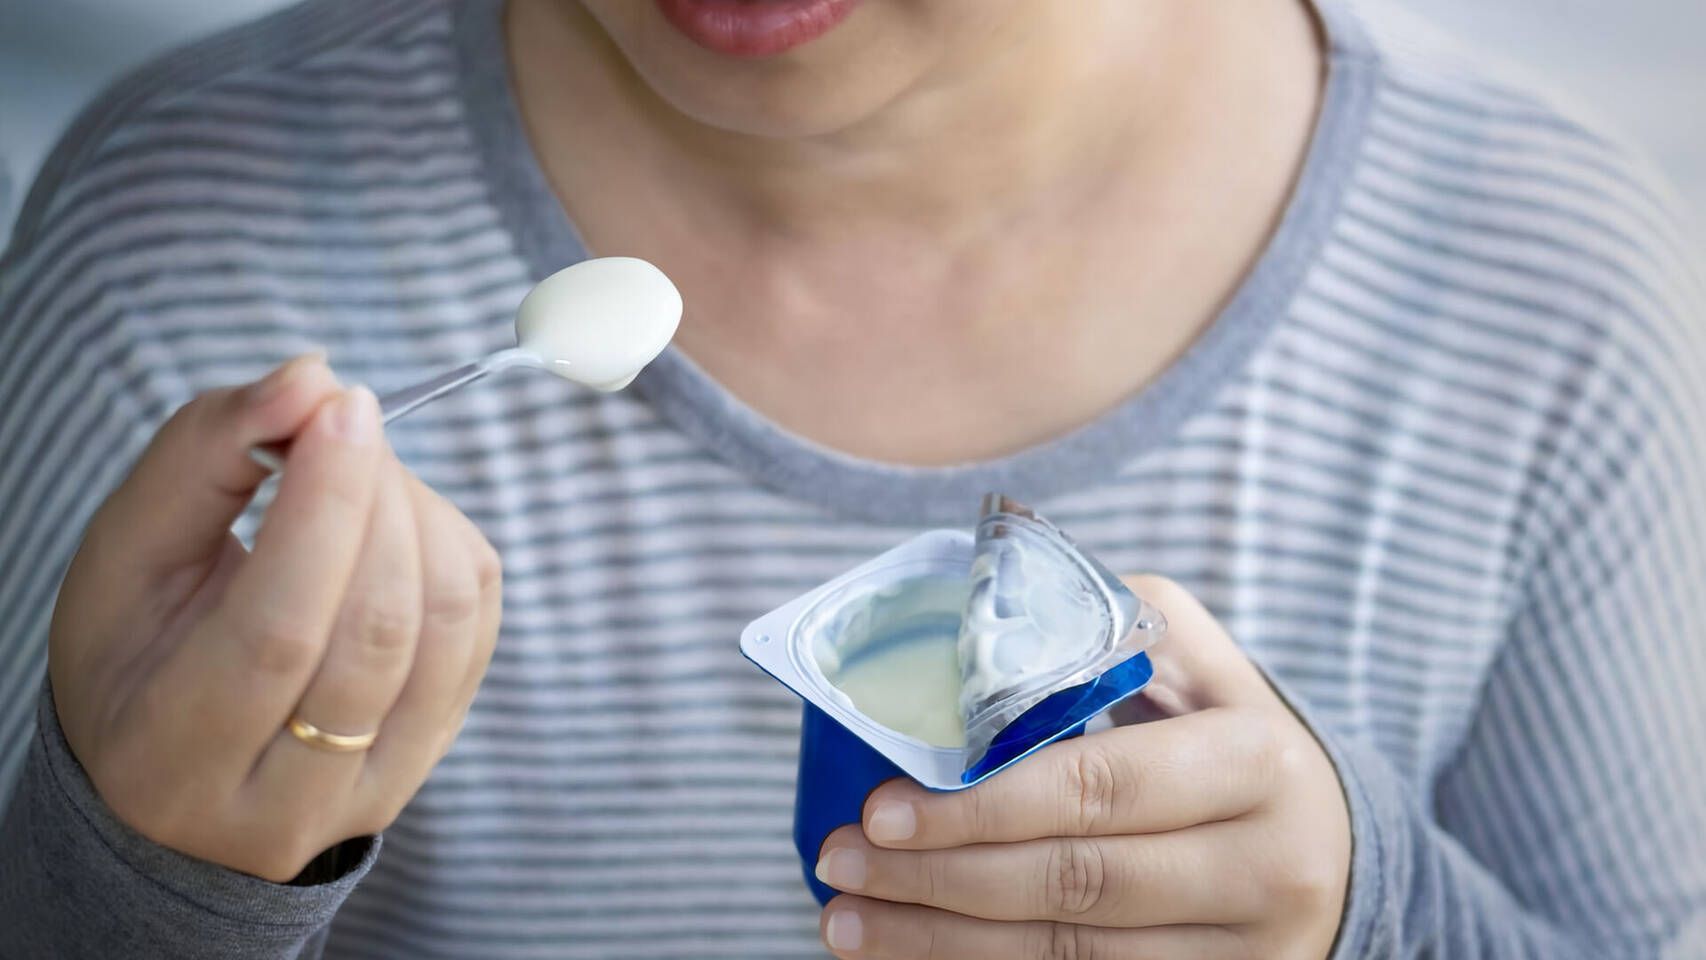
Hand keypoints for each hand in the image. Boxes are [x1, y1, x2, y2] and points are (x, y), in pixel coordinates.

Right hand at [49, 355, 502, 882]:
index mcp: (173, 757)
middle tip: (346, 421)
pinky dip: (450, 549)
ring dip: (419, 515)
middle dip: (376, 496)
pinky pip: (475, 630)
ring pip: (442, 629)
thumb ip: (203, 455)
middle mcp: (284, 802)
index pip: (280, 631)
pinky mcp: (432, 755)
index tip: (340, 407)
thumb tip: (312, 378)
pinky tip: (398, 524)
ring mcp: (373, 791)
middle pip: (375, 629)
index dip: (324, 507)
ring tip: (364, 473)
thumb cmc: (137, 654)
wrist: (173, 780)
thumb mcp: (128, 556)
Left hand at [813, 576, 1350, 959]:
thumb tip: (980, 617)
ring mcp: (1247, 954)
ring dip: (939, 944)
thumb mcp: (1200, 663)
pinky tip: (913, 958)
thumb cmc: (1231, 739)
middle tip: (842, 861)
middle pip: (1075, 884)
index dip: (981, 804)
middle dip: (938, 877)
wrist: (1334, 848)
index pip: (1098, 788)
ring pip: (1070, 959)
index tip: (882, 803)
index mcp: (1258, 762)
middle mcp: (1268, 869)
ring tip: (845, 921)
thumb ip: (1110, 629)